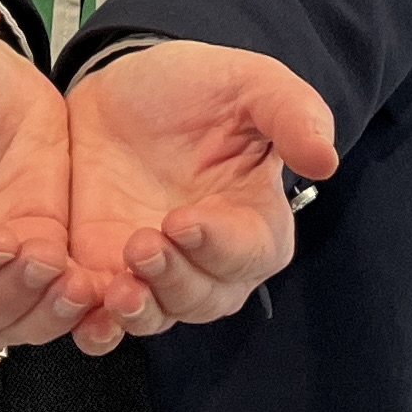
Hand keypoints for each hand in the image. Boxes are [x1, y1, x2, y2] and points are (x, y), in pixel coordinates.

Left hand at [61, 41, 337, 355]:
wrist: (121, 86)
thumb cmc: (198, 87)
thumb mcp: (249, 83)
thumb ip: (291, 113)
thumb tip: (326, 160)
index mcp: (254, 220)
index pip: (251, 253)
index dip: (221, 245)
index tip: (184, 220)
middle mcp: (209, 260)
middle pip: (206, 298)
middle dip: (175, 280)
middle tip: (142, 243)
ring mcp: (155, 273)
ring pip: (159, 317)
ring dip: (140, 313)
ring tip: (116, 289)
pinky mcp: (104, 276)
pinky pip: (105, 321)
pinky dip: (97, 329)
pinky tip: (84, 315)